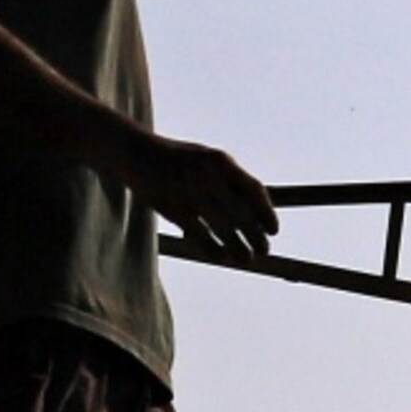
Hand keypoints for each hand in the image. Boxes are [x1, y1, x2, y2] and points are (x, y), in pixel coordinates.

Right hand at [130, 134, 275, 249]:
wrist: (137, 153)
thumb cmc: (176, 159)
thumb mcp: (206, 159)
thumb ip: (228, 179)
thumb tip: (254, 206)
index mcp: (221, 161)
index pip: (253, 190)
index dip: (267, 213)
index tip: (274, 230)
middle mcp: (208, 176)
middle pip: (241, 213)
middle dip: (255, 235)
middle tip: (264, 249)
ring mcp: (190, 193)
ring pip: (222, 227)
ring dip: (237, 246)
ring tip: (246, 259)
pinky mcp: (173, 208)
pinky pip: (199, 235)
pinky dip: (212, 248)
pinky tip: (220, 256)